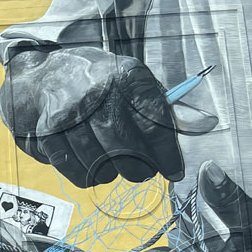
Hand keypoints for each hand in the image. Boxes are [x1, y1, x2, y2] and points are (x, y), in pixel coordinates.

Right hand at [0, 46, 183, 187]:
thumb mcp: (133, 83)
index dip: (167, 153)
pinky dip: (86, 176)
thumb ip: (166, 107)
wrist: (45, 75)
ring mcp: (69, 114)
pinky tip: (93, 169)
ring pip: (99, 162)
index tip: (175, 171)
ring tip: (116, 169)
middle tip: (143, 173)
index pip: (155, 121)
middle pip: (126, 147)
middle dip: (140, 168)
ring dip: (112, 173)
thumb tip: (206, 124)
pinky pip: (73, 169)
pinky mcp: (47, 133)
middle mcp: (97, 93)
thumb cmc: (97, 83)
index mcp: (126, 76)